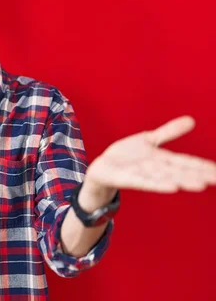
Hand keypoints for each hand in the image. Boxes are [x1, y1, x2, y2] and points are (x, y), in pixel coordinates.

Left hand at [86, 115, 215, 193]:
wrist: (103, 167)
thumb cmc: (127, 156)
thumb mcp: (148, 140)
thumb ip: (169, 132)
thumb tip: (192, 120)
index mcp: (162, 160)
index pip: (186, 163)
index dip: (203, 167)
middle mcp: (155, 169)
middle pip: (179, 172)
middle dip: (197, 176)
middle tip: (215, 180)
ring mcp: (142, 175)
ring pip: (164, 178)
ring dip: (181, 182)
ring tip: (199, 185)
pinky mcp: (126, 178)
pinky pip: (144, 182)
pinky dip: (157, 184)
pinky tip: (172, 188)